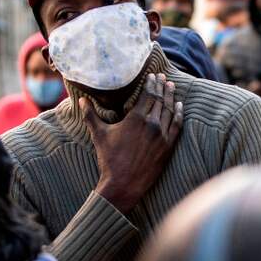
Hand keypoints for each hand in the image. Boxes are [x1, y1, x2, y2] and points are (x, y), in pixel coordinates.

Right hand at [84, 73, 183, 212]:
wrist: (123, 184)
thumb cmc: (109, 159)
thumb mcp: (99, 134)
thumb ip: (91, 115)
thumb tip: (82, 99)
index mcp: (136, 118)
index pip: (147, 95)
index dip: (151, 83)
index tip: (153, 75)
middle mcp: (152, 124)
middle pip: (160, 100)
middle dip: (162, 86)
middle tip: (163, 77)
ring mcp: (162, 136)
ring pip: (169, 110)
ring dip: (171, 97)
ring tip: (171, 87)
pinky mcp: (168, 147)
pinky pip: (177, 126)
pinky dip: (179, 114)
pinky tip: (179, 106)